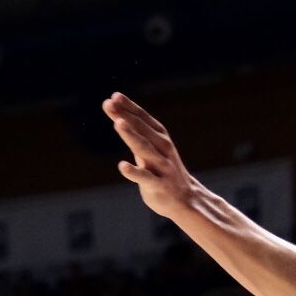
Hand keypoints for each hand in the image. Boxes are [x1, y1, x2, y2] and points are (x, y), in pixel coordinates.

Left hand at [105, 92, 198, 218]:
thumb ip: (135, 135)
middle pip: (141, 129)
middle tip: (109, 103)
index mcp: (160, 138)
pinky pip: (145, 178)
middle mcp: (162, 149)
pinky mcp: (159, 185)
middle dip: (125, 116)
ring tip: (117, 123)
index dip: (129, 107)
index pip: (143, 119)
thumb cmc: (162, 171)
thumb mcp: (151, 150)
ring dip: (131, 135)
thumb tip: (118, 115)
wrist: (186, 199)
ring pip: (144, 149)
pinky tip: (122, 166)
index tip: (114, 96)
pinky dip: (134, 172)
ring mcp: (161, 167)